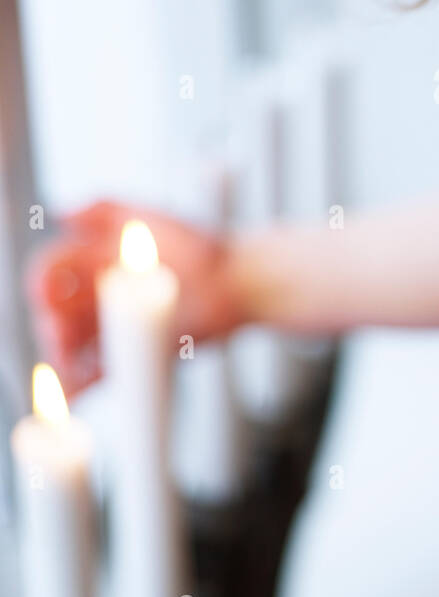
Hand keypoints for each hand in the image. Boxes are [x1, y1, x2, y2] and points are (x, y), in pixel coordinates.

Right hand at [26, 200, 247, 396]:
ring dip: (62, 357)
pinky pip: (97, 371)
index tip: (45, 293)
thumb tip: (59, 213)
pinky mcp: (130, 351)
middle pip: (56, 313)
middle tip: (60, 332)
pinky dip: (83, 382)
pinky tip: (80, 387)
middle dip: (51, 324)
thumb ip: (103, 208)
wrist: (239, 281)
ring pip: (71, 345)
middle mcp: (97, 293)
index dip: (42, 282)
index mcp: (93, 258)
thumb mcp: (148, 217)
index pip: (50, 272)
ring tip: (69, 363)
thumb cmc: (199, 244)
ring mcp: (111, 325)